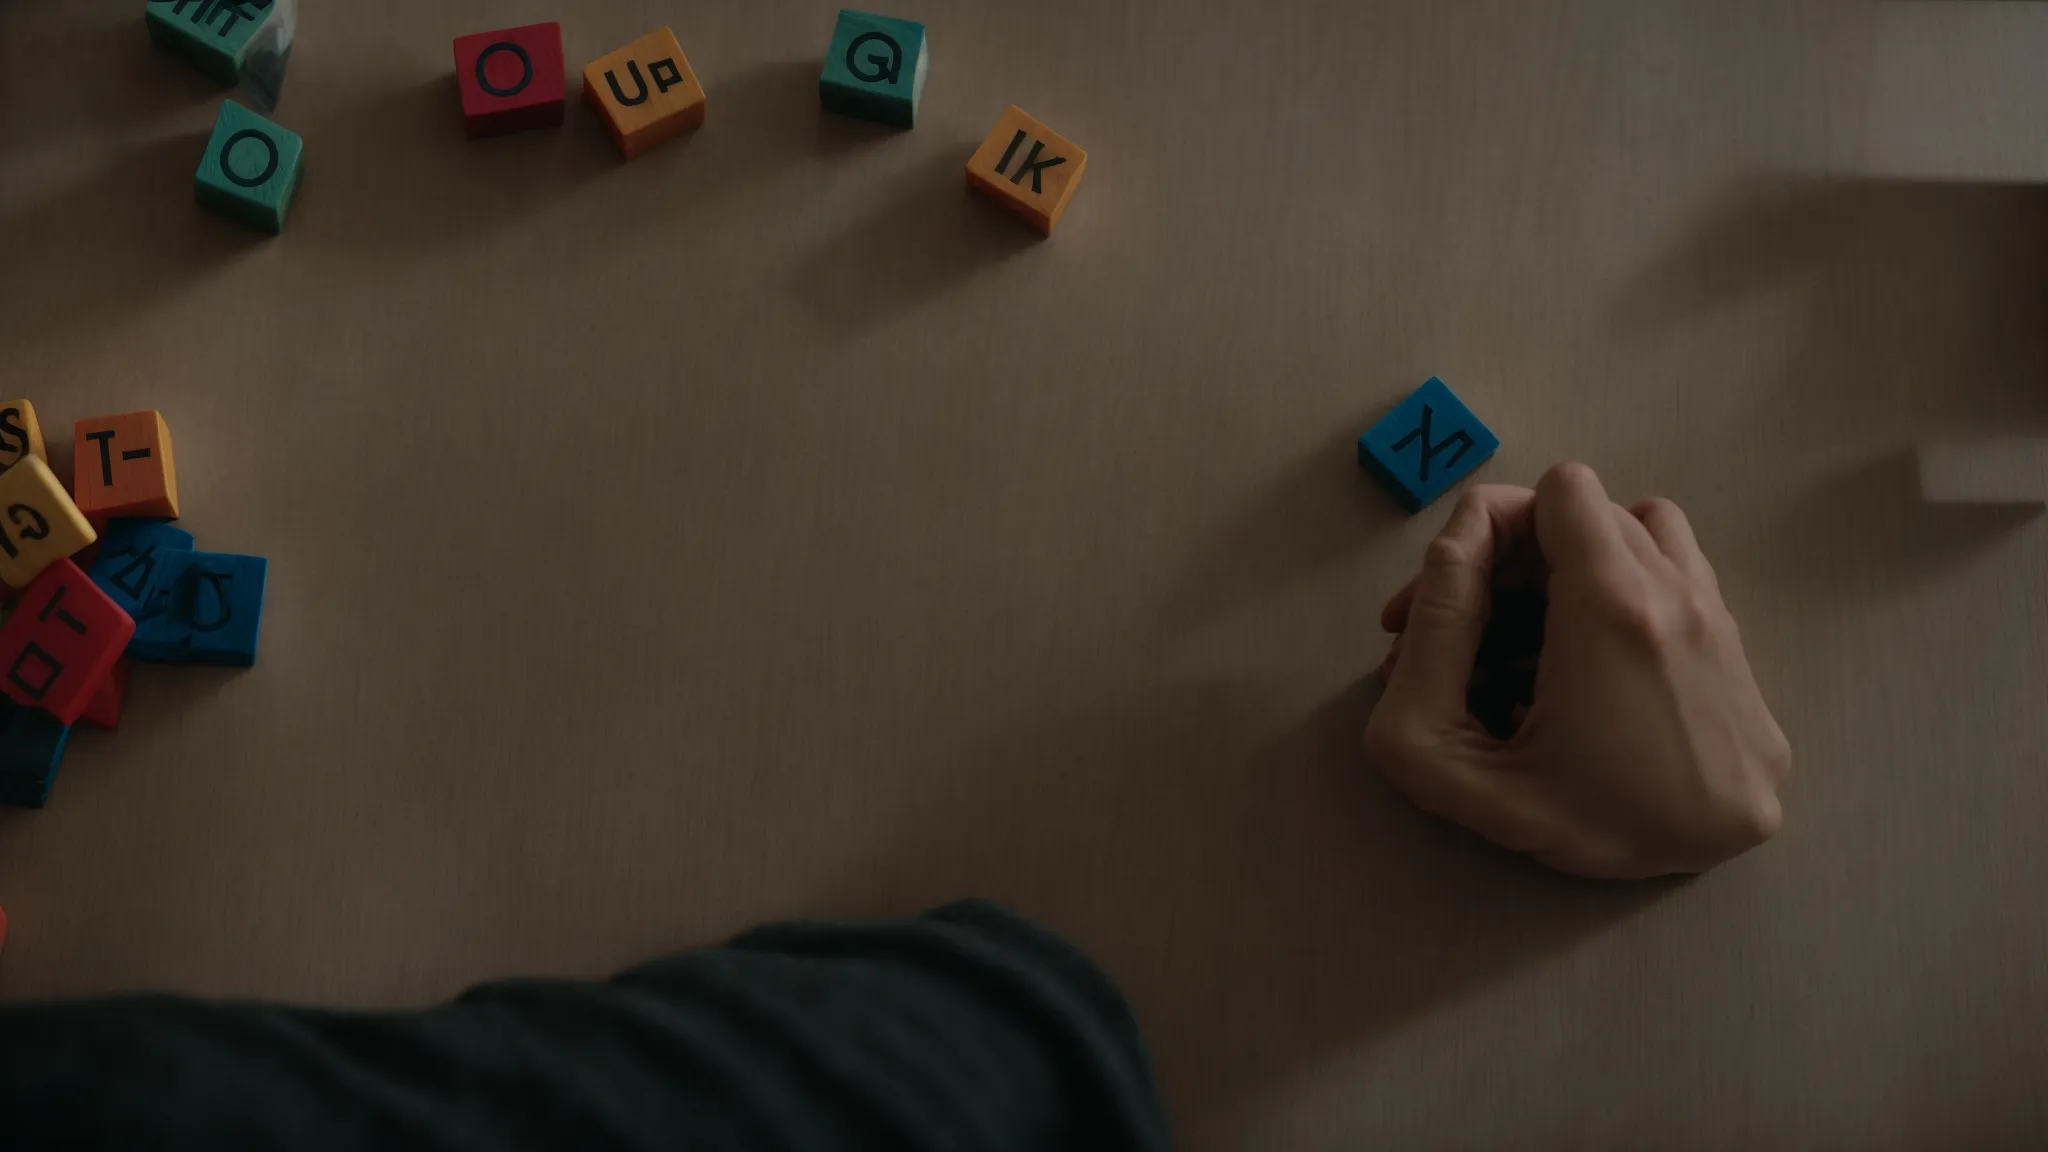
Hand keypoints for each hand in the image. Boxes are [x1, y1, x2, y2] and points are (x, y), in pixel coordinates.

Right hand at [1363, 463, 1790, 878]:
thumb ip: (1428, 645)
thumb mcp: (1446, 762)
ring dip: (1582, 568)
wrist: (1697, 902)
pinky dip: (1632, 600)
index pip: (1556, 491)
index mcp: (1616, 610)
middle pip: (1594, 513)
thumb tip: (1452, 554)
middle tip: (1467, 640)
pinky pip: (1686, 585)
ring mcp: (1728, 628)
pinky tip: (1596, 672)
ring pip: (1650, 536)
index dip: (1490, 528)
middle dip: (1519, 560)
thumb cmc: (1571, 828)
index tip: (1453, 596)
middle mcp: (1685, 599)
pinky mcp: (1753, 668)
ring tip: (1537, 645)